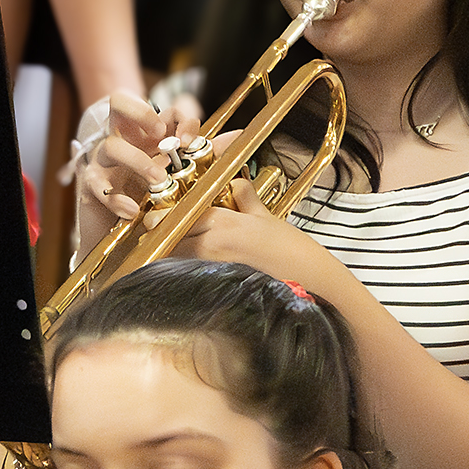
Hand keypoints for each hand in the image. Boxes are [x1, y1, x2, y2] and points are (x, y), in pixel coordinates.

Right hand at [75, 90, 201, 227]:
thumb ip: (205, 151)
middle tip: (160, 135)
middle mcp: (121, 138)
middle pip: (118, 103)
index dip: (175, 115)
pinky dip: (116, 198)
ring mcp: (103, 160)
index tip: (188, 139)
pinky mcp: (91, 185)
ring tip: (157, 180)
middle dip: (140, 112)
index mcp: (143, 132)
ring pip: (112, 146)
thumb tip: (238, 135)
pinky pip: (98, 184)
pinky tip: (132, 210)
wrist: (120, 235)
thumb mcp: (178, 170)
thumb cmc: (149, 195)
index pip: (158, 105)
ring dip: (138, 161)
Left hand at [161, 176, 336, 281]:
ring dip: (171, 252)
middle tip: (160, 232)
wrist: (309, 279)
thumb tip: (236, 184)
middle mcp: (214, 244)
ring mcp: (212, 267)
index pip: (182, 213)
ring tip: (174, 249)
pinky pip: (188, 274)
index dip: (166, 214)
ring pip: (176, 256)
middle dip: (163, 234)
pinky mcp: (215, 284)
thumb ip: (246, 199)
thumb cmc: (290, 248)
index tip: (159, 214)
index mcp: (225, 223)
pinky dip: (182, 269)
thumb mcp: (267, 217)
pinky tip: (186, 268)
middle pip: (172, 236)